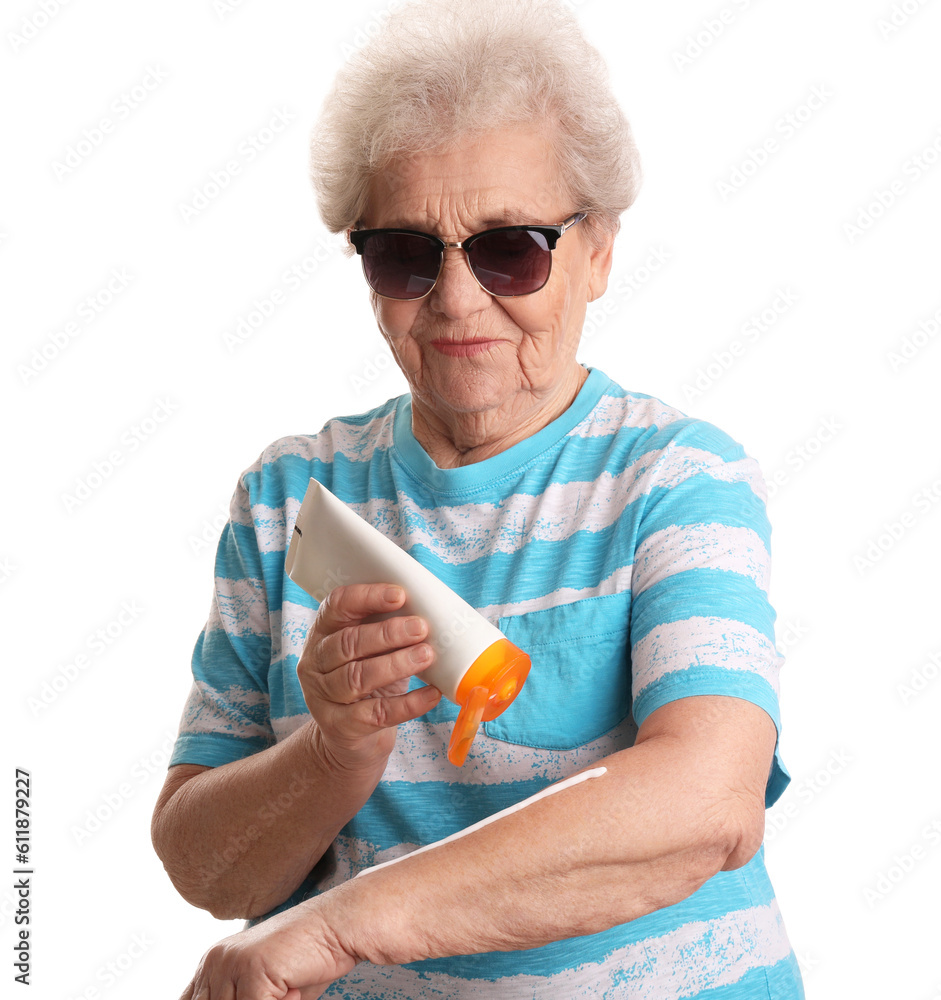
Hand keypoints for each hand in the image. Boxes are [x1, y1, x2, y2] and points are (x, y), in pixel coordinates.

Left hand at [179, 900, 357, 999]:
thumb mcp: (264, 992)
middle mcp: (214, 961)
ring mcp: (230, 963)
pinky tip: (294, 989)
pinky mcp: (251, 970)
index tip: (250, 997)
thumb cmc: (307, 960)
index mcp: (211, 963)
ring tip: (288, 990)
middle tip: (280, 992)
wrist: (338, 926)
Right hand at [298, 583, 440, 769]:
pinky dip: (408, 703)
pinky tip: (431, 694)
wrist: (349, 740)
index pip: (336, 606)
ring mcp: (323, 696)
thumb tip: (430, 613)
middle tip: (421, 628)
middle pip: (348, 642)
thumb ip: (387, 631)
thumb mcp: (371, 652)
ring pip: (358, 677)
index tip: (400, 595)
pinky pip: (377, 713)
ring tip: (426, 656)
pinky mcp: (339, 727)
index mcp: (322, 633)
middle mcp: (315, 662)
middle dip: (388, 633)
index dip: (367, 597)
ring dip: (396, 664)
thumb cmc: (368, 682)